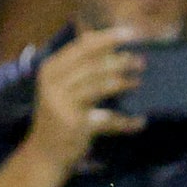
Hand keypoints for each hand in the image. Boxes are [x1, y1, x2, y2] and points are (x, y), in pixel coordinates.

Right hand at [27, 28, 146, 168]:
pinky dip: (125, 122)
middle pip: (93, 65)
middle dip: (120, 60)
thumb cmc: (58, 116)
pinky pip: (108, 119)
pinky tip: (140, 122)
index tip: (131, 33)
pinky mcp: (77, 125)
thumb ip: (78, 66)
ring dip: (124, 83)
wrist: (44, 153)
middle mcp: (54, 83)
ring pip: (100, 86)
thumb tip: (102, 40)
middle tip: (142, 61)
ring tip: (139, 82)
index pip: (82, 47)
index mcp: (51, 69)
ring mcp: (65, 104)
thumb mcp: (61, 87)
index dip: (108, 38)